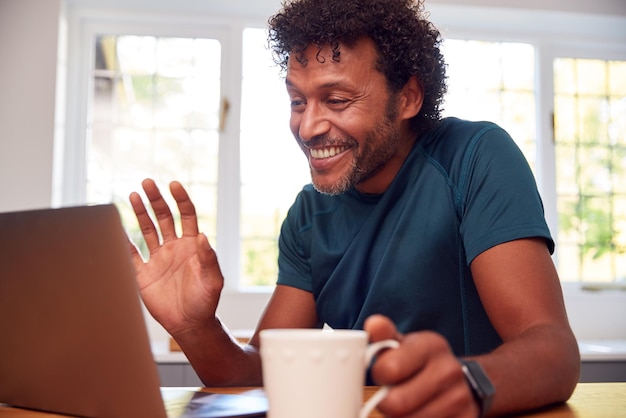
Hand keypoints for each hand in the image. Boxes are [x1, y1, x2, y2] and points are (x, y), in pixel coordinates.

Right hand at [128, 179, 223, 335]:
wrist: (190, 324)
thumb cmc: (206, 301)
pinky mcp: (143, 274)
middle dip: (156, 200)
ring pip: (147, 230)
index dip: (181, 199)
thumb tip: (202, 235)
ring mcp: (158, 259)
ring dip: (140, 213)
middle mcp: (174, 247)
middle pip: (164, 217)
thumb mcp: (213, 280)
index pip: (186, 215)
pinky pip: (130, 254)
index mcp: (191, 246)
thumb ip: (208, 258)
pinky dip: (122, 242)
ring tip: (132, 195)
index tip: (174, 185)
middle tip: (147, 183)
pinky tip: (116, 228)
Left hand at [365, 315, 478, 416]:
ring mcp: (460, 398)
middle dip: (386, 403)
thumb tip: (373, 324)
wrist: (462, 380)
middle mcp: (449, 370)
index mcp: (431, 345)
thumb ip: (384, 335)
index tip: (383, 374)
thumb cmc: (421, 362)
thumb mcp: (404, 343)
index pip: (389, 369)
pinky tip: (420, 413)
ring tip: (406, 405)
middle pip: (397, 404)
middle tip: (390, 396)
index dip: (379, 376)